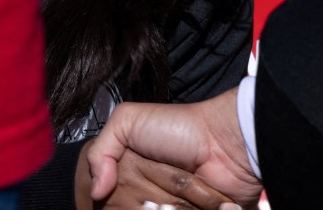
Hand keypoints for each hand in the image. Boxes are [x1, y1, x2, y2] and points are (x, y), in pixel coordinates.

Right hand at [75, 142, 237, 208]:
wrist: (226, 142)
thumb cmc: (178, 128)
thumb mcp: (127, 121)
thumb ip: (100, 151)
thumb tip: (97, 192)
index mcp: (129, 175)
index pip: (110, 200)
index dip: (117, 192)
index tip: (125, 180)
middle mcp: (148, 196)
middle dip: (151, 198)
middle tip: (169, 175)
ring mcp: (172, 209)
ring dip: (175, 206)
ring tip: (191, 179)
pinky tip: (205, 203)